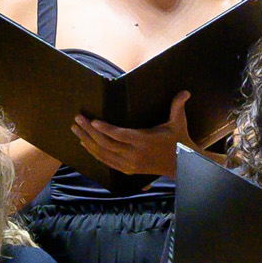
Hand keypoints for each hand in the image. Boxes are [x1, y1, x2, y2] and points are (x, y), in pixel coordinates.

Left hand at [73, 91, 193, 177]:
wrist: (180, 165)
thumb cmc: (178, 140)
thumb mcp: (178, 122)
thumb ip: (177, 106)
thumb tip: (185, 92)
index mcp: (144, 141)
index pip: (120, 135)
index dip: (105, 128)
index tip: (92, 121)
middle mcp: (134, 154)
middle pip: (106, 143)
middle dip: (89, 131)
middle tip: (77, 119)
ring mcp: (129, 164)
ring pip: (102, 153)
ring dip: (87, 141)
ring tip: (76, 129)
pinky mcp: (126, 170)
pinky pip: (105, 161)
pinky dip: (94, 152)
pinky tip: (84, 143)